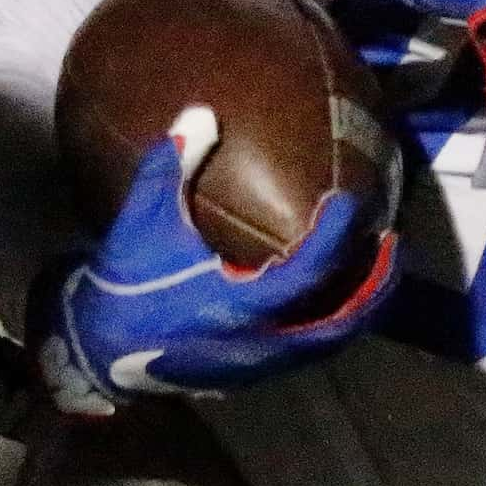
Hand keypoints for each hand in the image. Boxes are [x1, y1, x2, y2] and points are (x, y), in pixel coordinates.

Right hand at [29, 111, 396, 411]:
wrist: (95, 351)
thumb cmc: (123, 283)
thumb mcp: (142, 220)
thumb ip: (171, 165)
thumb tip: (199, 112)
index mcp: (237, 306)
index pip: (309, 274)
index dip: (337, 237)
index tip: (352, 202)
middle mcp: (259, 343)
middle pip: (342, 322)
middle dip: (374, 285)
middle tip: (390, 242)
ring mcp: (258, 365)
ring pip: (330, 342)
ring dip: (359, 305)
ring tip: (374, 265)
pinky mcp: (252, 373)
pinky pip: (310, 348)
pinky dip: (333, 320)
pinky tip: (335, 291)